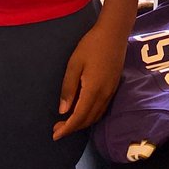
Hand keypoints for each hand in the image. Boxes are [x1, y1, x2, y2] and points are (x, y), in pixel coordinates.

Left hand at [53, 20, 127, 140]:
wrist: (114, 33)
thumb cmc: (91, 45)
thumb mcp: (74, 64)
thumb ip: (68, 88)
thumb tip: (63, 111)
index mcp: (93, 90)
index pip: (79, 117)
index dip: (67, 128)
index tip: (55, 135)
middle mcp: (104, 95)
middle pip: (88, 120)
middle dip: (72, 128)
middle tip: (57, 128)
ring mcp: (111, 91)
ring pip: (96, 116)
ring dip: (82, 123)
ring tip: (67, 122)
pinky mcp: (113, 87)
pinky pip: (101, 109)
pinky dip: (90, 115)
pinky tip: (82, 111)